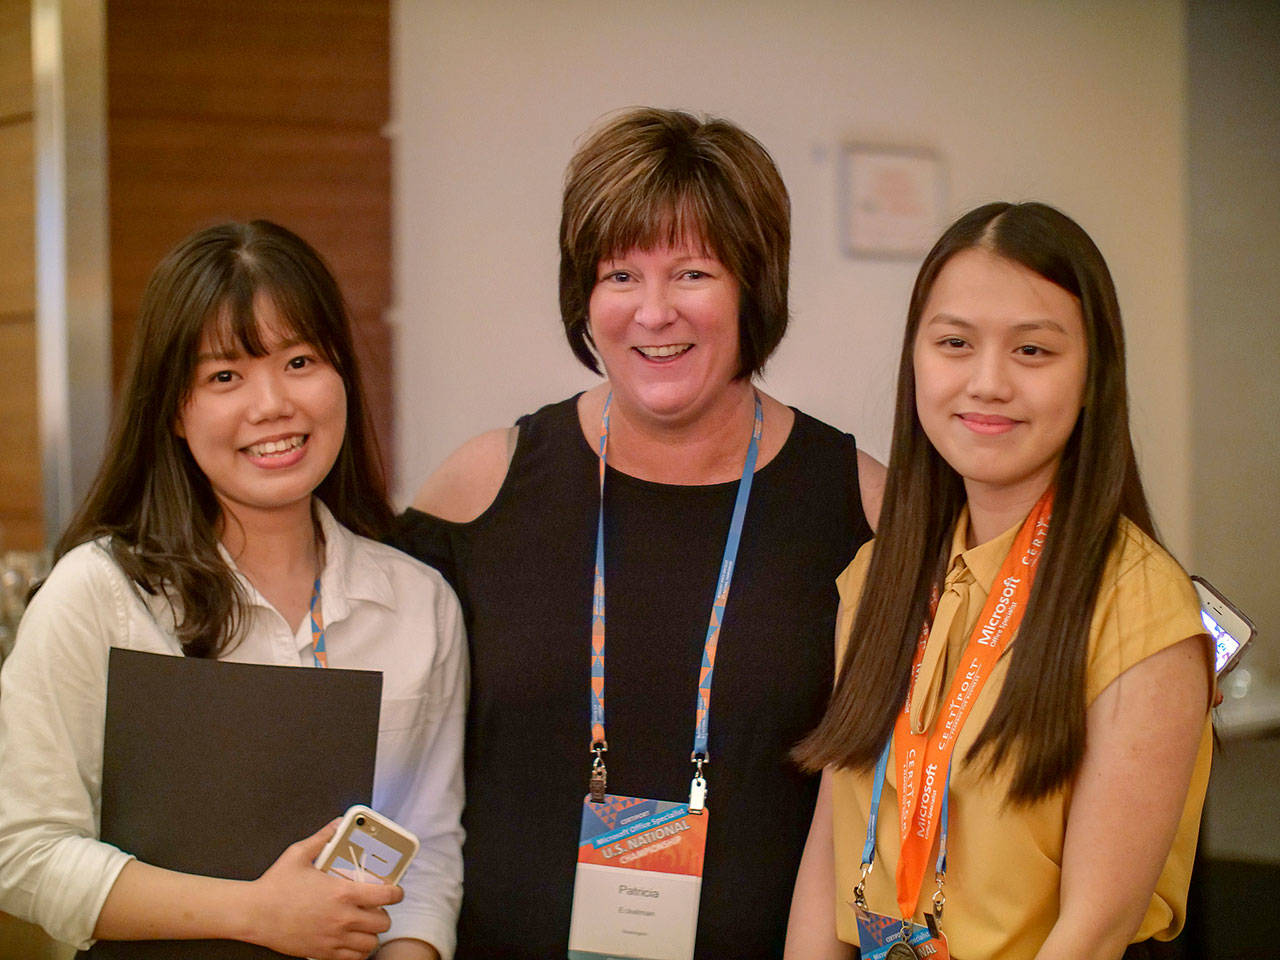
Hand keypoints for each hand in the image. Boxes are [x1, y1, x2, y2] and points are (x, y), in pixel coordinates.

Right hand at [246, 820, 403, 959]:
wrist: (253, 914)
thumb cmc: (275, 885)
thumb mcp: (298, 853)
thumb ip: (323, 838)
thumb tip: (337, 823)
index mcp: (342, 893)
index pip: (386, 896)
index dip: (397, 893)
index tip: (396, 891)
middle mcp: (342, 918)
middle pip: (382, 922)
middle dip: (384, 914)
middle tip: (376, 907)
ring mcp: (333, 939)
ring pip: (370, 943)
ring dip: (372, 934)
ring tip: (365, 925)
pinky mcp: (322, 953)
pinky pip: (353, 959)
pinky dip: (358, 951)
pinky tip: (353, 941)